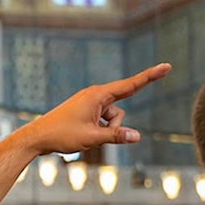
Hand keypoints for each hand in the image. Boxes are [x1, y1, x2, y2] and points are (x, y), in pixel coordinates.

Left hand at [22, 63, 171, 155]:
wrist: (37, 137)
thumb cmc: (62, 135)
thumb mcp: (92, 138)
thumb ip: (116, 136)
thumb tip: (137, 136)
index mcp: (98, 95)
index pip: (131, 85)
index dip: (150, 76)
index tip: (167, 67)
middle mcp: (94, 95)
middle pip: (119, 110)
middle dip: (114, 126)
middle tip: (91, 134)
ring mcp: (89, 103)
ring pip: (111, 118)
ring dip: (104, 130)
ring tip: (82, 137)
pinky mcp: (84, 111)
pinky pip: (101, 121)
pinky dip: (97, 130)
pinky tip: (80, 136)